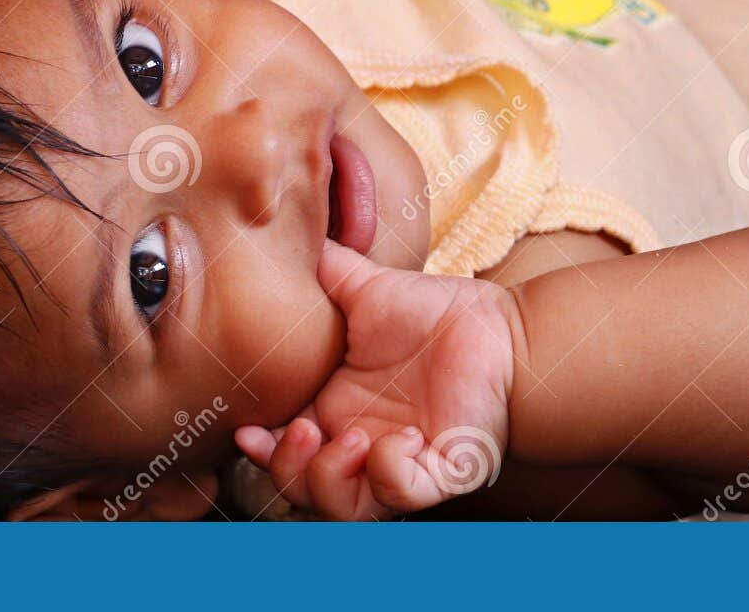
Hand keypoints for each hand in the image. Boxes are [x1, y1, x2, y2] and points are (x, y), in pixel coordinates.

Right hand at [235, 239, 520, 519]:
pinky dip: (392, 475)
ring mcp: (400, 462)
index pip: (283, 448)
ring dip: (331, 481)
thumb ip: (325, 269)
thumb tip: (287, 236)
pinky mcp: (440, 472)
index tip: (248, 428)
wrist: (500, 327)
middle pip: (302, 489)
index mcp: (336, 410)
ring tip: (352, 440)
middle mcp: (362, 444)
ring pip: (344, 511)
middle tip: (303, 431)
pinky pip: (403, 497)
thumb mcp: (367, 289)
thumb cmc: (436, 313)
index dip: (262, 449)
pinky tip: (406, 437)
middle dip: (288, 470)